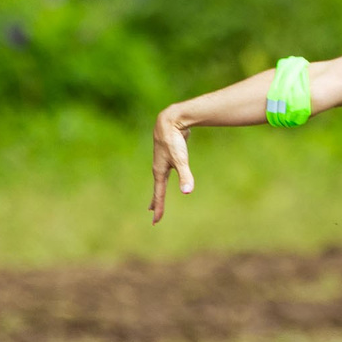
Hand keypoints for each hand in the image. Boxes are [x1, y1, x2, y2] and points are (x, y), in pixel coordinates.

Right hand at [150, 107, 194, 222]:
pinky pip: (166, 172)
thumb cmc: (174, 140)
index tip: (156, 221)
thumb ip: (185, 176)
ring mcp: (163, 161)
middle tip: (154, 215)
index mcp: (159, 171)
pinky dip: (164, 180)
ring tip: (156, 200)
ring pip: (160, 181)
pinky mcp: (169, 155)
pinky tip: (167, 176)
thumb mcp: (181, 159)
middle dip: (156, 203)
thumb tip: (187, 192)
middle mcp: (159, 168)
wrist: (170, 120)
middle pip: (157, 190)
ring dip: (158, 191)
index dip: (159, 208)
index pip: (159, 194)